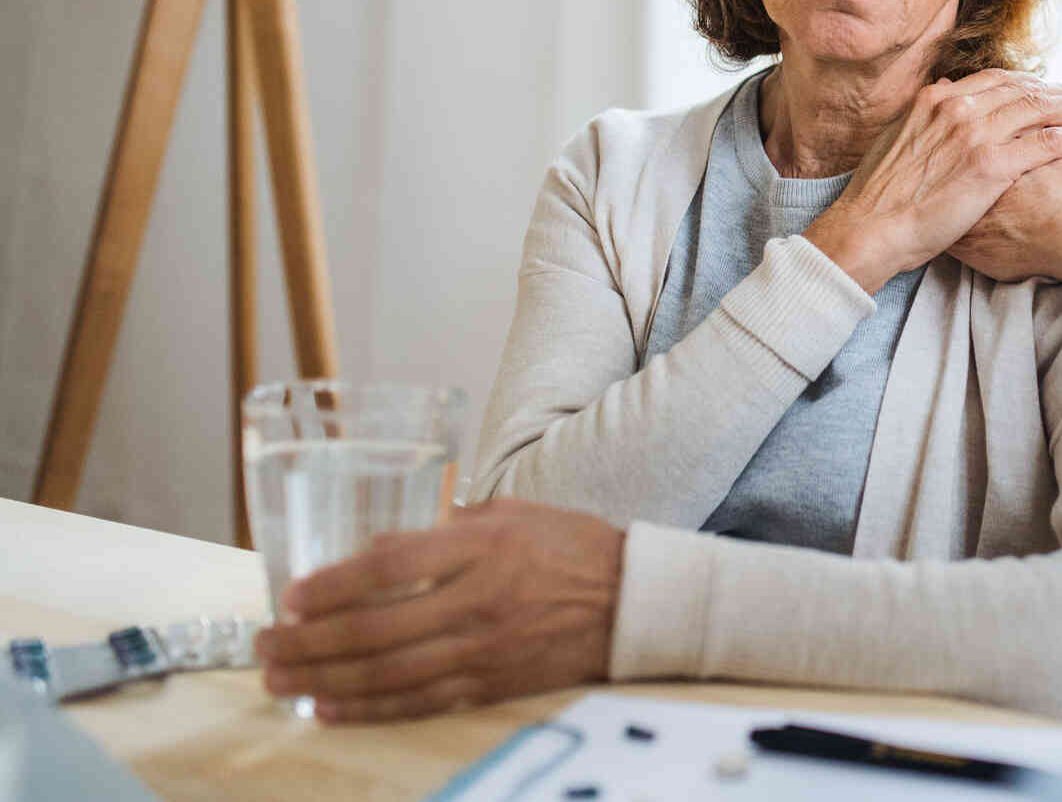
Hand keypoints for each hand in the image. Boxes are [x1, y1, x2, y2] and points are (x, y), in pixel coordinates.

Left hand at [254, 498, 622, 721]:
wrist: (634, 601)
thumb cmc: (572, 547)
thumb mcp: (513, 513)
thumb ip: (446, 527)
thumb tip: (378, 546)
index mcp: (486, 547)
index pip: (392, 567)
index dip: (335, 585)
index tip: (292, 595)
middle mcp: (481, 600)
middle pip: (377, 629)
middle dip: (310, 642)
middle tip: (265, 645)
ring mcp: (486, 649)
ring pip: (389, 674)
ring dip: (325, 681)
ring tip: (279, 680)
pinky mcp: (492, 684)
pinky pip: (420, 703)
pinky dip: (369, 709)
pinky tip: (330, 709)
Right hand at [806, 70, 1061, 292]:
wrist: (870, 227)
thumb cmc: (882, 197)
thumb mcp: (897, 140)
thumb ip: (925, 116)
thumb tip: (946, 93)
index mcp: (936, 99)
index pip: (995, 80)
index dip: (1028, 83)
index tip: (1048, 90)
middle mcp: (958, 106)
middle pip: (1024, 88)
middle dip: (1059, 91)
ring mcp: (977, 133)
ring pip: (1042, 109)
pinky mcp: (993, 165)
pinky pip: (1049, 142)